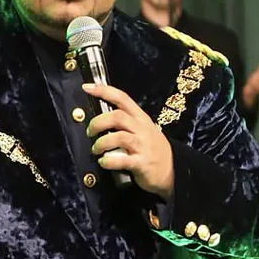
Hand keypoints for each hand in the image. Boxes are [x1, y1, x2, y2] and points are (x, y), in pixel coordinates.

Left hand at [83, 83, 173, 198]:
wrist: (172, 171)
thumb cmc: (151, 150)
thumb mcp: (143, 130)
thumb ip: (126, 123)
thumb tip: (101, 120)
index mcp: (141, 118)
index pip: (122, 98)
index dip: (104, 91)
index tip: (87, 88)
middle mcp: (142, 129)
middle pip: (117, 116)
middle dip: (98, 123)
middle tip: (90, 132)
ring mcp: (142, 146)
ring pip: (118, 137)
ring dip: (101, 143)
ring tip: (96, 150)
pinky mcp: (141, 163)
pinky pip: (121, 160)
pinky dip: (108, 161)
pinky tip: (104, 162)